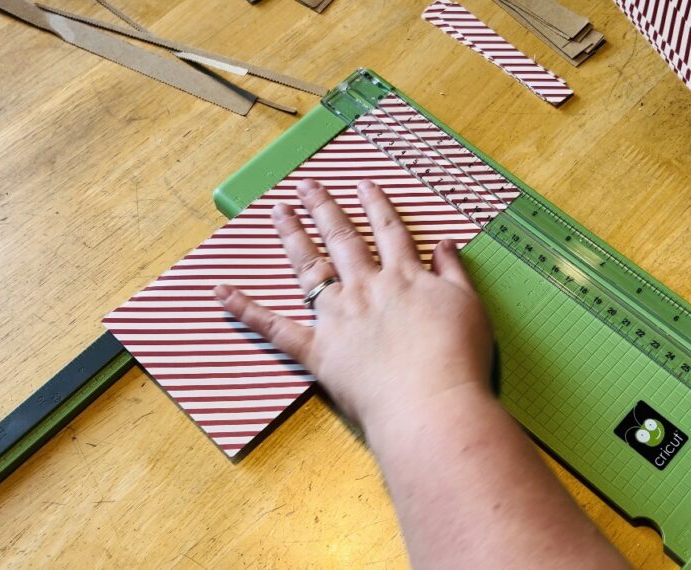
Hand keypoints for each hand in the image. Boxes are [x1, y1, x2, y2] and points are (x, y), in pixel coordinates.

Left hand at [214, 179, 493, 430]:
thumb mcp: (468, 306)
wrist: (431, 403)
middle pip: (343, 240)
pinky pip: (275, 328)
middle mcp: (367, 288)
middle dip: (325, 210)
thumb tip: (444, 243)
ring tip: (279, 212)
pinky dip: (246, 310)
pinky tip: (222, 292)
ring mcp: (338, 318)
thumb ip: (453, 272)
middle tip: (308, 187)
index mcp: (404, 277)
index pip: (388, 232)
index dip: (376, 206)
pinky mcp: (317, 351)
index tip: (363, 186)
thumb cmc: (456, 358)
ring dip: (293, 237)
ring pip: (311, 269)